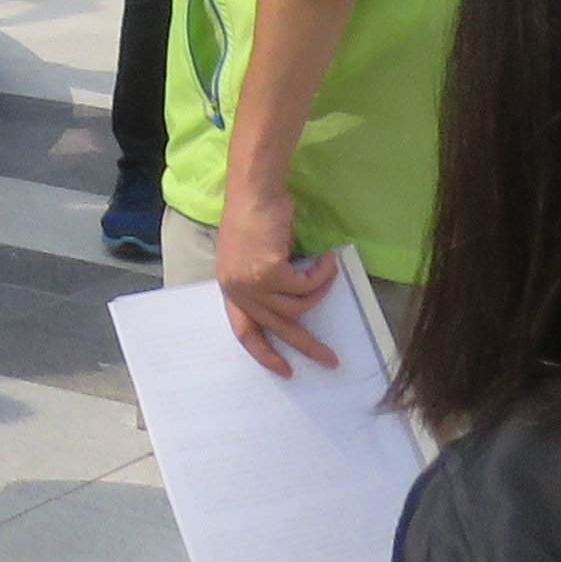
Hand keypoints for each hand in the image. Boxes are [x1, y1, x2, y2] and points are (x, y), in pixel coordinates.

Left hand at [211, 182, 342, 378]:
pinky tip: (327, 259)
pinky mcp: (270, 272)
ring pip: (299, 307)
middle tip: (330, 360)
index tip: (284, 369)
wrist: (255, 192)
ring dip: (320, 291)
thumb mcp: (252, 257)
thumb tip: (291, 309)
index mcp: (230, 289)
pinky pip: (308, 286)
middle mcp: (238, 290)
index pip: (243, 331)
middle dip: (306, 346)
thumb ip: (262, 284)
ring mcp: (253, 282)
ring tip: (329, 273)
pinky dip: (323, 274)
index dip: (264, 353)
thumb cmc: (255, 217)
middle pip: (276, 328)